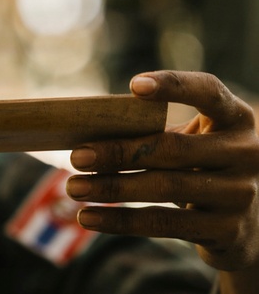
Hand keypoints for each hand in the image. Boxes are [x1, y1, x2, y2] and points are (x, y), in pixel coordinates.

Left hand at [65, 71, 258, 273]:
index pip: (208, 91)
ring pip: (165, 188)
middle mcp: (246, 153)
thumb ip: (154, 130)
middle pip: (173, 147)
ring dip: (112, 187)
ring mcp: (240, 193)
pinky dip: (120, 220)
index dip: (174, 85)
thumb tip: (85, 133)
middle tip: (76, 155)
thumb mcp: (191, 141)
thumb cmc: (200, 166)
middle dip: (118, 152)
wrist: (244, 224)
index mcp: (236, 118)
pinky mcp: (226, 229)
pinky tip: (89, 217)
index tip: (134, 85)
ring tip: (73, 188)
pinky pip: (164, 223)